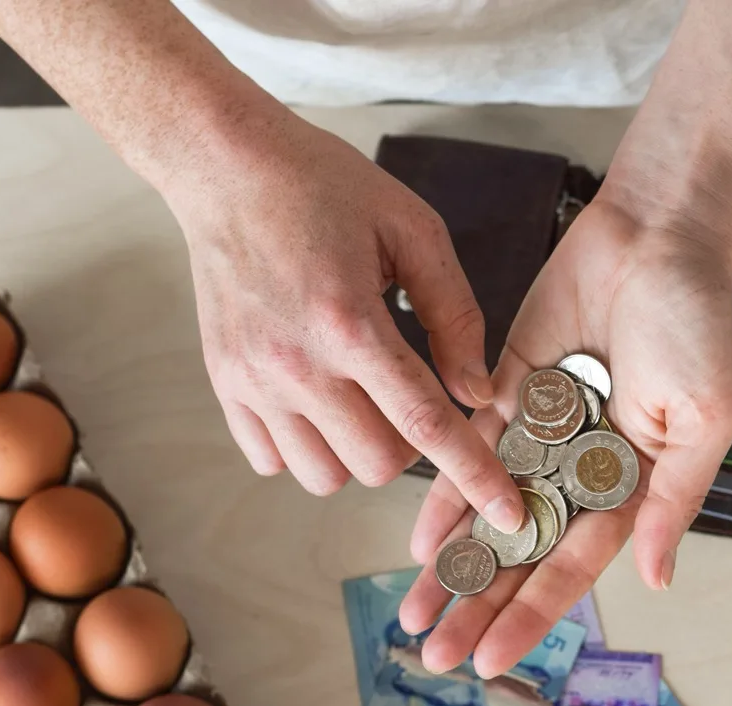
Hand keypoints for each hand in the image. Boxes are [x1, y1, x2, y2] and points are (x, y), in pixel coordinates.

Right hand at [165, 110, 525, 529]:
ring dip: (358, 453)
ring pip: (325, 477)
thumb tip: (479, 392)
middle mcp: (296, 363)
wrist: (224, 164)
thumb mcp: (415, 231)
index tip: (507, 514)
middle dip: (413, 447)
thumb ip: (456, 316)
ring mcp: (253, 380)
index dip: (475, 475)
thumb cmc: (324, 187)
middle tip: (411, 396)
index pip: (426, 425)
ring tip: (362, 399)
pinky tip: (320, 402)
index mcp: (350, 322)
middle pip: (378, 465)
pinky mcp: (224, 384)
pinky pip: (272, 461)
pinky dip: (306, 448)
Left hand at [397, 198, 731, 675]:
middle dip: (479, 605)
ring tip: (413, 616)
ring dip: (454, 565)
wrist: (657, 237)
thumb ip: (673, 501)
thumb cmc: (696, 326)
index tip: (491, 658)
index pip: (572, 567)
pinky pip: (470, 452)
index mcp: (633, 486)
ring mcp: (545, 434)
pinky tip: (418, 539)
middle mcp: (584, 471)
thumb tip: (657, 581)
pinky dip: (445, 493)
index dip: (530, 613)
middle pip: (522, 554)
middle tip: (433, 657)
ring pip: (490, 514)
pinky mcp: (511, 391)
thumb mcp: (703, 421)